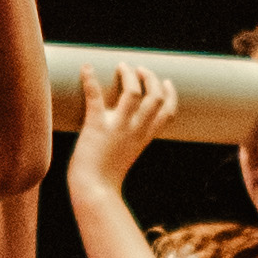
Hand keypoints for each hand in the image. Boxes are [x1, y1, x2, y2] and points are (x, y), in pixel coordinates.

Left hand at [68, 60, 175, 191]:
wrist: (94, 190)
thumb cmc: (106, 176)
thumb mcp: (128, 154)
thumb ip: (131, 139)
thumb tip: (126, 128)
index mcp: (144, 137)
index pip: (168, 112)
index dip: (170, 94)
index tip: (166, 82)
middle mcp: (135, 130)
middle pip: (154, 97)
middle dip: (150, 78)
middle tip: (139, 70)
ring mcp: (117, 127)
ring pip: (133, 92)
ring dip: (128, 75)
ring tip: (122, 66)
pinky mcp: (96, 125)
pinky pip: (95, 96)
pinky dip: (90, 79)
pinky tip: (86, 67)